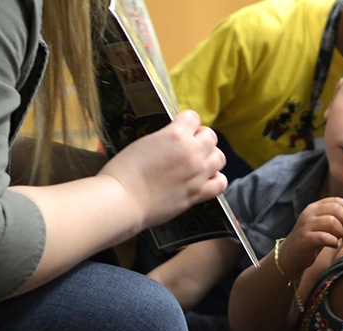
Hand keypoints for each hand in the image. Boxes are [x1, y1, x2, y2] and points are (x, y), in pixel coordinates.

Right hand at [98, 110, 226, 228]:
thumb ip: (164, 138)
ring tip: (198, 161)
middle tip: (189, 145)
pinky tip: (205, 179)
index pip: (193, 117)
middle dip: (200, 138)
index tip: (181, 128)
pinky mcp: (198, 193)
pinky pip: (221, 183)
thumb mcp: (143, 142)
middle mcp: (192, 153)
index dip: (186, 122)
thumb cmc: (124, 172)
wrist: (122, 201)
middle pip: (211, 136)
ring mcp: (198, 174)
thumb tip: (175, 137)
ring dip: (210, 157)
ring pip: (220, 158)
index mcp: (176, 135)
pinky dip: (216, 179)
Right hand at [277, 196, 342, 276]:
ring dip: (340, 231)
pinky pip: (324, 237)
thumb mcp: (325, 223)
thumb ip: (338, 212)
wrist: (291, 255)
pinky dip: (333, 241)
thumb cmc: (313, 238)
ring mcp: (306, 225)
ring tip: (338, 238)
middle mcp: (309, 213)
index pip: (336, 200)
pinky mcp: (305, 239)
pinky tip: (334, 245)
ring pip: (331, 222)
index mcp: (315, 207)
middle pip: (336, 209)